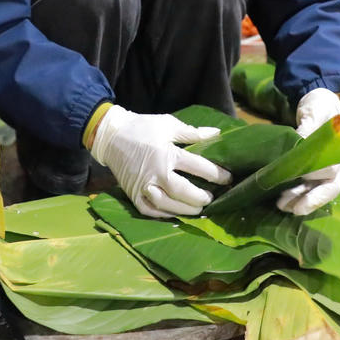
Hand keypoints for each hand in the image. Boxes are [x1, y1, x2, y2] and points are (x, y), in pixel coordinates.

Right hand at [90, 105, 231, 217]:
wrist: (111, 136)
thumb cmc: (142, 128)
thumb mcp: (168, 124)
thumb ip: (192, 132)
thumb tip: (216, 134)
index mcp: (167, 153)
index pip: (198, 167)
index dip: (216, 174)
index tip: (228, 178)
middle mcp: (156, 173)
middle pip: (183, 192)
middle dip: (201, 197)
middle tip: (212, 197)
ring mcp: (143, 186)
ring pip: (167, 205)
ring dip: (185, 210)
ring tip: (198, 208)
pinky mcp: (133, 194)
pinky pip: (150, 211)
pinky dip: (164, 215)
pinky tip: (176, 213)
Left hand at [278, 88, 339, 215]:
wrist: (320, 103)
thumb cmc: (321, 107)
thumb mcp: (315, 112)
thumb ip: (309, 126)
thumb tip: (300, 141)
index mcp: (338, 153)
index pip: (330, 176)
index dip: (316, 189)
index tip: (299, 196)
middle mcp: (333, 165)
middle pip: (323, 190)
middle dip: (306, 201)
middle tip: (286, 206)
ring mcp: (322, 169)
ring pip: (313, 191)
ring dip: (297, 199)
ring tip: (280, 204)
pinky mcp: (310, 169)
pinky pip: (304, 186)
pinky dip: (294, 193)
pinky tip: (280, 197)